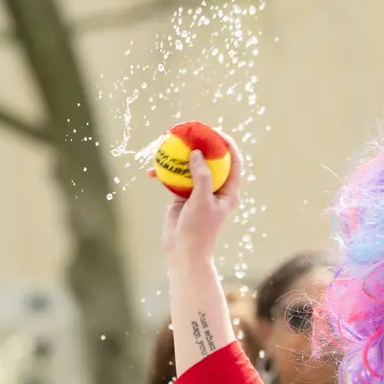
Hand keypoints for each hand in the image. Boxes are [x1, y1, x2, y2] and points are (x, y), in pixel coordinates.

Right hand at [161, 129, 244, 259]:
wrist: (183, 251)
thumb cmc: (199, 229)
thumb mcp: (202, 201)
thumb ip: (202, 177)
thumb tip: (197, 153)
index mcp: (228, 191)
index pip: (233, 162)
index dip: (227, 145)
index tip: (216, 132)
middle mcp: (215, 189)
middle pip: (211, 161)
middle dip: (201, 146)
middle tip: (190, 133)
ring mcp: (198, 192)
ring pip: (190, 168)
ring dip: (179, 157)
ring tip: (169, 145)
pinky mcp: (182, 196)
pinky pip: (174, 179)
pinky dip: (164, 174)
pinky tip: (151, 171)